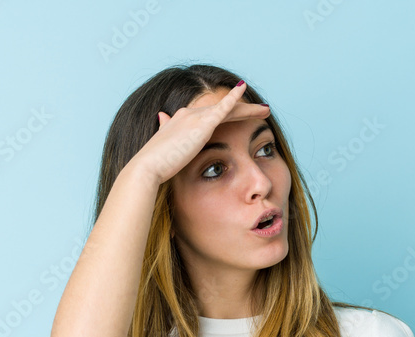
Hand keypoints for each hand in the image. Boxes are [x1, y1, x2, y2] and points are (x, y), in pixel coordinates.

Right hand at [130, 82, 269, 186]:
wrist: (148, 168)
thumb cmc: (156, 164)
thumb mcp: (164, 145)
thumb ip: (167, 129)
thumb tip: (162, 116)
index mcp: (182, 120)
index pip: (212, 116)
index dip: (229, 115)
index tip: (242, 116)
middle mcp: (190, 114)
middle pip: (224, 110)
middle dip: (244, 110)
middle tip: (262, 111)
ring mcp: (196, 118)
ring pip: (229, 109)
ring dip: (248, 109)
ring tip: (266, 111)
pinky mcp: (202, 124)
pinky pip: (223, 108)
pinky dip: (234, 98)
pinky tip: (244, 90)